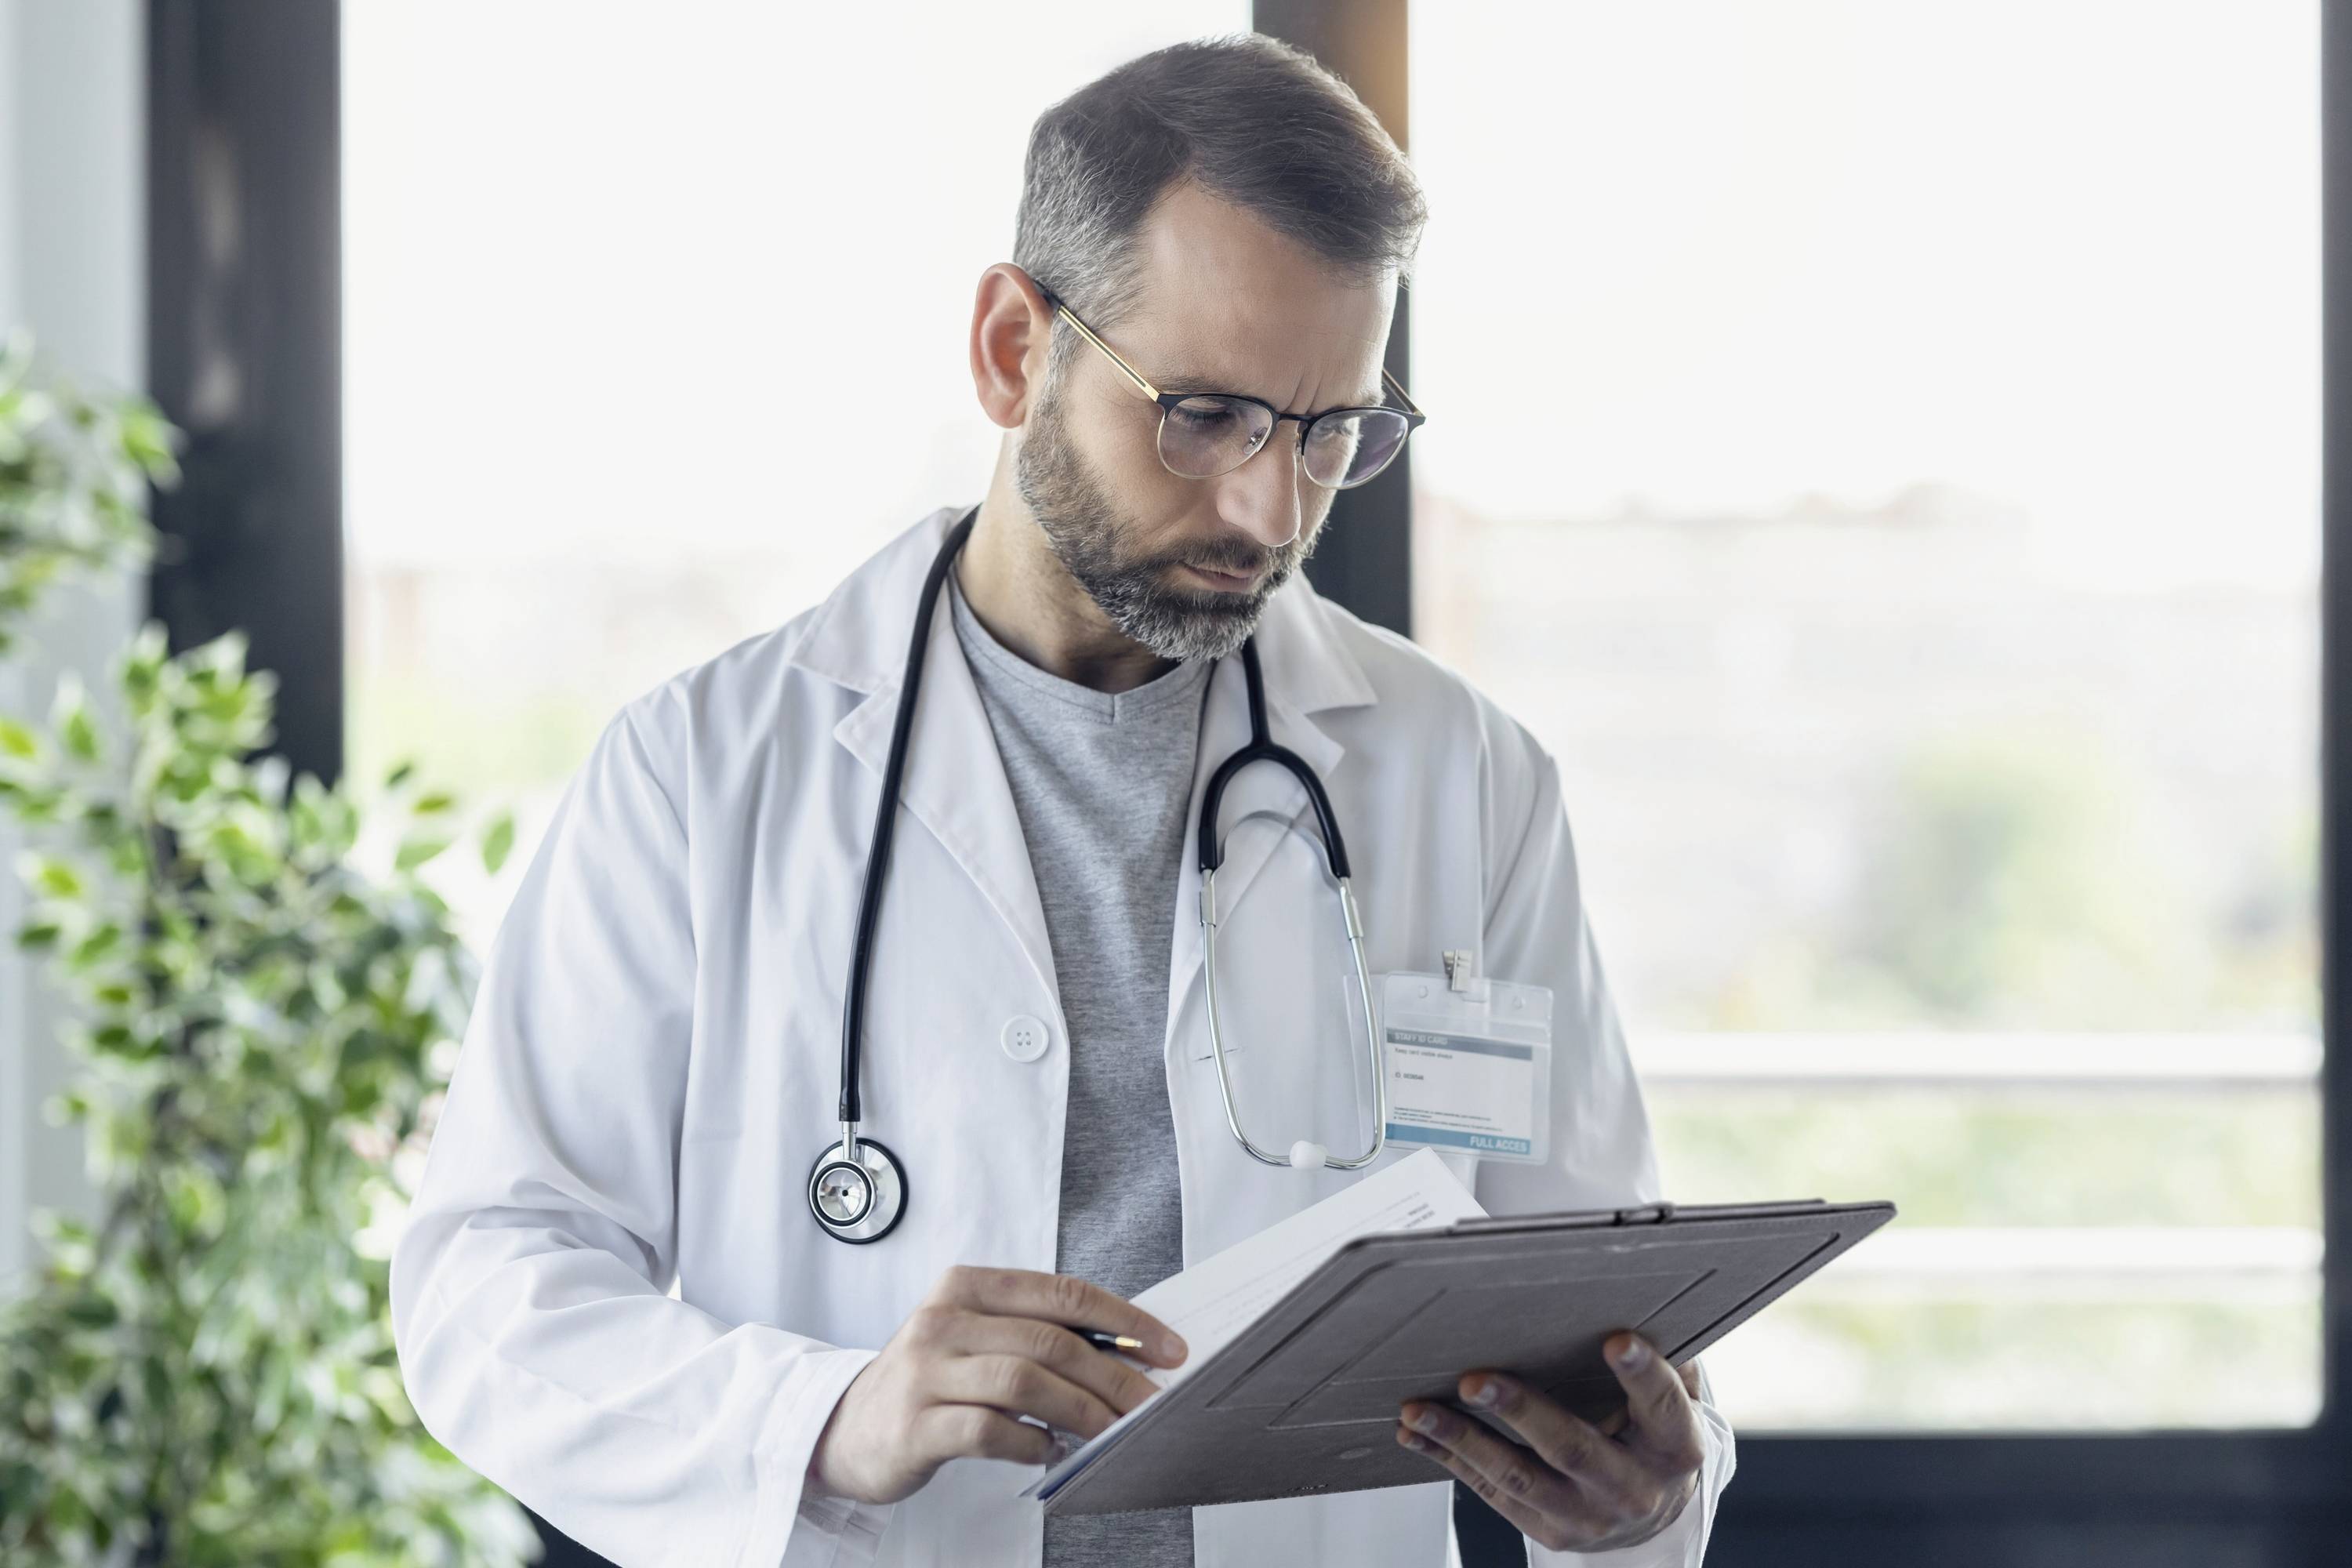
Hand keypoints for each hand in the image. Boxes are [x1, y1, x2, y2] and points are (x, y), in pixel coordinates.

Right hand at [805, 1265, 1187, 1505]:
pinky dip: (1031, 1442)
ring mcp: (924, 1371)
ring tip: (1110, 1432)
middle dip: (1115, 1375)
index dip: (1125, 1319)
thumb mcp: (976, 1338)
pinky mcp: (914, 1424)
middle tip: (1153, 1404)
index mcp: (967, 1286)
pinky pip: (989, 1431)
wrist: (845, 1428)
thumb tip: (1130, 1352)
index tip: (1169, 1347)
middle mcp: (943, 1319)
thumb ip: (1035, 1334)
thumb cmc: (929, 1381)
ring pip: (1025, 1382)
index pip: (1062, 1292)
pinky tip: (1049, 1451)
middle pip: (1051, 1341)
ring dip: (1081, 1411)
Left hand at [1395, 1333, 1705, 1553]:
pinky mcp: (1550, 1530)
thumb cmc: (1651, 1435)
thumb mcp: (1673, 1398)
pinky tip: (1416, 1433)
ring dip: (1462, 1440)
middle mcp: (1633, 1488)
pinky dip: (1450, 1460)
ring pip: (1518, 1477)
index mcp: (1673, 1447)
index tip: (1616, 1340)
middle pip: (1573, 1448)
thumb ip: (1665, 1356)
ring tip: (1419, 1409)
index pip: (1662, 1406)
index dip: (1643, 1375)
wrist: (1649, 1513)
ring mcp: (1588, 1516)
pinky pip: (1492, 1493)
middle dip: (1520, 1412)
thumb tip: (1640, 1295)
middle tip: (1474, 1379)